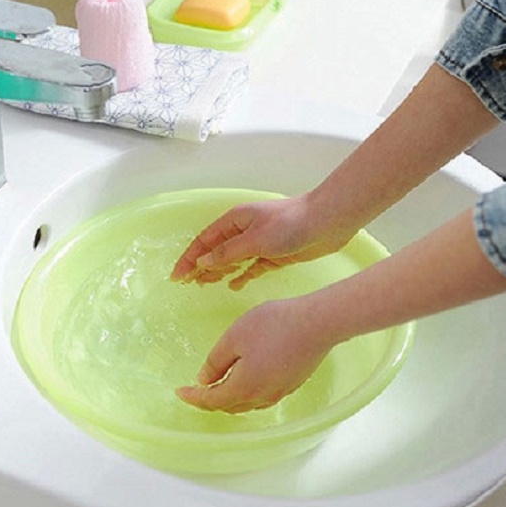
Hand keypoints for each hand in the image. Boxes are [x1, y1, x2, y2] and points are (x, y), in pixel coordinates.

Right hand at [169, 195, 352, 289]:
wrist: (327, 222)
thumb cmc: (290, 224)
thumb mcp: (254, 240)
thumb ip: (228, 253)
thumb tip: (203, 262)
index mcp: (234, 221)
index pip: (204, 241)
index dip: (189, 259)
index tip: (178, 277)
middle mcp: (243, 231)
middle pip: (215, 250)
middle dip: (200, 266)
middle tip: (188, 285)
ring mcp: (259, 243)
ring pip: (231, 260)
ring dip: (218, 271)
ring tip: (204, 285)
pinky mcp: (274, 254)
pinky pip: (251, 267)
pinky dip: (241, 276)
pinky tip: (233, 285)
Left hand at [176, 297, 337, 411]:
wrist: (317, 323)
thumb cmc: (273, 325)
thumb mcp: (234, 337)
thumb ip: (215, 362)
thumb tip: (204, 380)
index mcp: (243, 388)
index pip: (211, 401)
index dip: (193, 398)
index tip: (180, 392)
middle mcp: (262, 397)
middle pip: (229, 406)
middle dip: (210, 400)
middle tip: (197, 388)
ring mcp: (279, 392)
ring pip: (247, 403)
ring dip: (230, 397)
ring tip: (219, 384)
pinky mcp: (292, 384)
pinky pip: (262, 396)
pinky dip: (247, 392)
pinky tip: (247, 378)